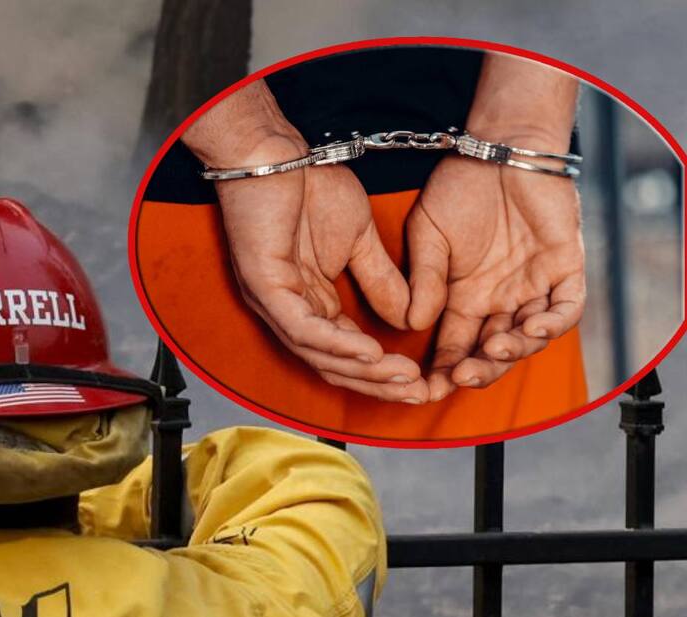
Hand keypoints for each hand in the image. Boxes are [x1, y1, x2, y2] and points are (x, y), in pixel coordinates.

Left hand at [213, 136, 427, 402]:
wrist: (271, 152)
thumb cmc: (308, 186)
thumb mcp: (358, 240)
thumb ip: (380, 280)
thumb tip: (407, 320)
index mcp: (310, 303)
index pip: (346, 353)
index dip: (384, 371)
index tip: (424, 379)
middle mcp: (288, 311)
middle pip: (333, 365)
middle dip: (379, 383)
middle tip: (420, 392)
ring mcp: (272, 302)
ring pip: (318, 354)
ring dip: (364, 370)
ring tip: (404, 378)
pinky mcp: (263, 286)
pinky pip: (301, 328)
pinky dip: (336, 344)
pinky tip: (369, 352)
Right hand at [405, 149, 585, 400]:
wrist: (501, 146)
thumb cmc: (459, 185)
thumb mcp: (426, 235)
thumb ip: (423, 280)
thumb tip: (411, 324)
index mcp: (463, 296)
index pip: (453, 345)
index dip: (441, 370)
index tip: (424, 387)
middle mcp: (499, 298)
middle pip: (491, 351)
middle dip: (478, 369)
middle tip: (462, 376)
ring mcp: (533, 285)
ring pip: (528, 338)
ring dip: (512, 351)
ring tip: (493, 348)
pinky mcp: (564, 268)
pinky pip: (566, 309)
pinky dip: (552, 325)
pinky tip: (532, 329)